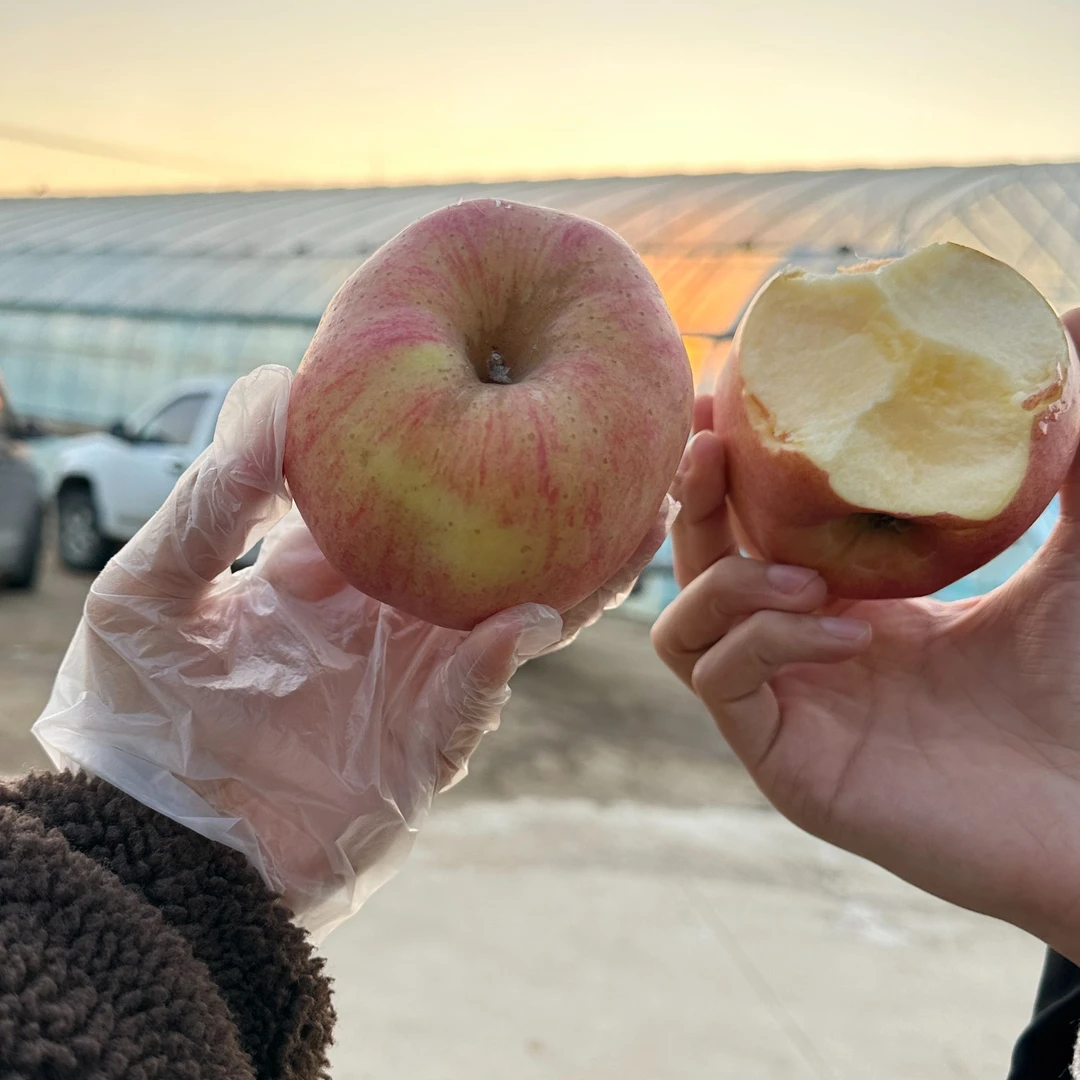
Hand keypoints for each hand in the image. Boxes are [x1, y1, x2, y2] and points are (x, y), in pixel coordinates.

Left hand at [34, 365, 668, 937]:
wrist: (151, 842)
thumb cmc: (137, 715)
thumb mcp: (152, 588)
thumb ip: (212, 497)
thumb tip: (273, 384)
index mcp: (332, 581)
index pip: (415, 508)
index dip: (462, 458)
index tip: (508, 392)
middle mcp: (387, 627)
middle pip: (488, 559)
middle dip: (555, 512)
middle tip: (619, 450)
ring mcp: (412, 689)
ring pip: (511, 624)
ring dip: (575, 582)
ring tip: (637, 526)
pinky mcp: (421, 754)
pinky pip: (470, 701)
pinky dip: (496, 663)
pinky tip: (524, 618)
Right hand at [653, 311, 1079, 961]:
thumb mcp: (1071, 555)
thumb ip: (1070, 458)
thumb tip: (1075, 317)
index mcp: (844, 603)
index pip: (749, 525)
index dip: (726, 465)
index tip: (728, 398)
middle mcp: (799, 652)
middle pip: (696, 565)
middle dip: (691, 501)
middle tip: (715, 446)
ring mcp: (785, 709)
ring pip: (684, 631)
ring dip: (726, 582)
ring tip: (804, 571)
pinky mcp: (784, 763)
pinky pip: (726, 684)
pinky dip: (767, 641)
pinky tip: (843, 630)